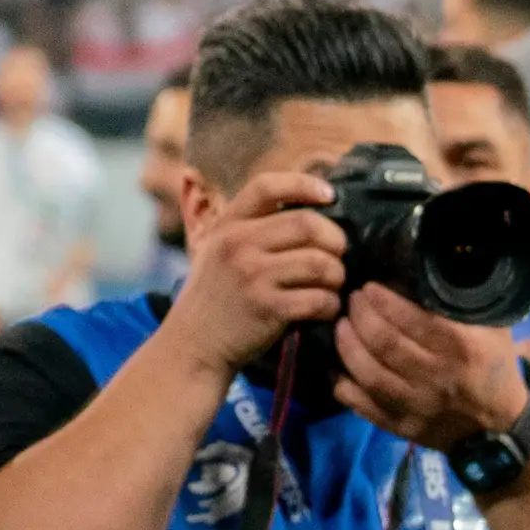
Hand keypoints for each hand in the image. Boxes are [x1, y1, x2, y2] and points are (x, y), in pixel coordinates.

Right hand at [162, 169, 350, 372]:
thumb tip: (312, 206)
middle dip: (335, 241)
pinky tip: (322, 309)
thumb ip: (252, 228)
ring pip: (321, 263)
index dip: (304, 185)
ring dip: (337, 277)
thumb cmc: (218, 296)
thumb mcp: (219, 251)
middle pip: (308, 224)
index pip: (266, 187)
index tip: (329, 195)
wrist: (193, 345)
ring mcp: (252, 276)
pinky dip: (330, 305)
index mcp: (228, 226)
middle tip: (336, 257)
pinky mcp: (267, 308)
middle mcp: (238, 245)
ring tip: (330, 286)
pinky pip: (320, 298)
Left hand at [332, 284, 529, 450]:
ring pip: (368, 373)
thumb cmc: (495, 369)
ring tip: (341, 326)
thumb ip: (463, 307)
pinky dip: (343, 383)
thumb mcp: (494, 331)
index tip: (369, 287)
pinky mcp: (401, 427)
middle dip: (361, 316)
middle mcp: (438, 377)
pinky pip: (361, 404)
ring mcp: (417, 405)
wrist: (498, 427)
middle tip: (352, 301)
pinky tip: (337, 366)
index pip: (413, 319)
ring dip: (347, 346)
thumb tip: (422, 279)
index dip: (384, 301)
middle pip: (385, 343)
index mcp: (463, 348)